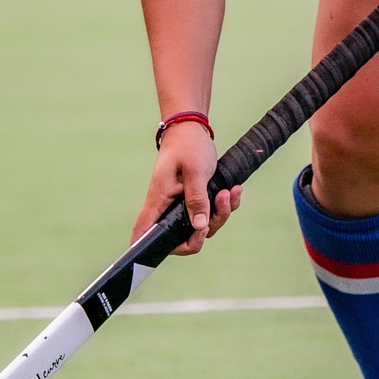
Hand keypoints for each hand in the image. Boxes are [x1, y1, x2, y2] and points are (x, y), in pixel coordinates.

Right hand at [130, 122, 240, 256]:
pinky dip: (226, 205)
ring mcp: (182, 205)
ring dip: (221, 212)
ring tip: (230, 192)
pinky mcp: (196, 200)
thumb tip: (200, 227)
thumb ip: (197, 199)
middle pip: (183, 237)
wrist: (192, 129)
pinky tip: (234, 190)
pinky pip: (212, 213)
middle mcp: (168, 208)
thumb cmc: (188, 146)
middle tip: (219, 207)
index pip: (144, 233)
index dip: (150, 249)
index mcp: (158, 201)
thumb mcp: (195, 171)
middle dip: (206, 230)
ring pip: (202, 226)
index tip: (182, 245)